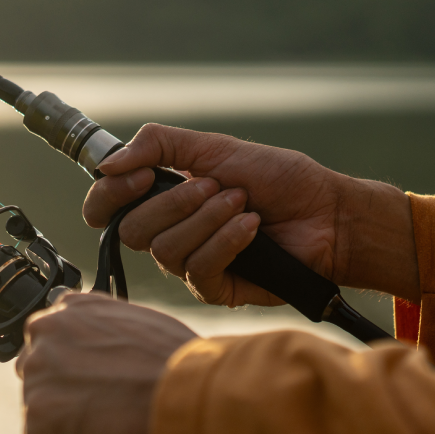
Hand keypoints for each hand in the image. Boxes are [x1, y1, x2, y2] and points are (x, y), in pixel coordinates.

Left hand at [16, 292, 197, 433]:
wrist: (186, 392)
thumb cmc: (177, 364)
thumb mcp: (136, 326)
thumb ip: (102, 332)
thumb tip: (94, 350)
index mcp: (72, 307)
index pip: (52, 346)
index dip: (79, 373)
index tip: (105, 381)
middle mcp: (47, 331)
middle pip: (39, 381)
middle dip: (67, 399)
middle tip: (110, 404)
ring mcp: (38, 371)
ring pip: (41, 419)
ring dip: (72, 429)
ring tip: (113, 420)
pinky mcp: (38, 413)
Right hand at [83, 124, 418, 306]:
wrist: (327, 212)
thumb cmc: (279, 179)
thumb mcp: (216, 148)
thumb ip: (160, 145)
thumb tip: (106, 163)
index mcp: (164, 197)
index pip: (108, 207)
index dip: (109, 196)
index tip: (137, 176)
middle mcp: (172, 232)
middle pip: (134, 230)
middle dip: (174, 202)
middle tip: (216, 186)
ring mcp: (193, 263)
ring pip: (166, 251)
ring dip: (208, 220)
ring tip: (243, 204)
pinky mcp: (217, 288)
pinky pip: (198, 270)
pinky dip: (225, 242)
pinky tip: (251, 228)